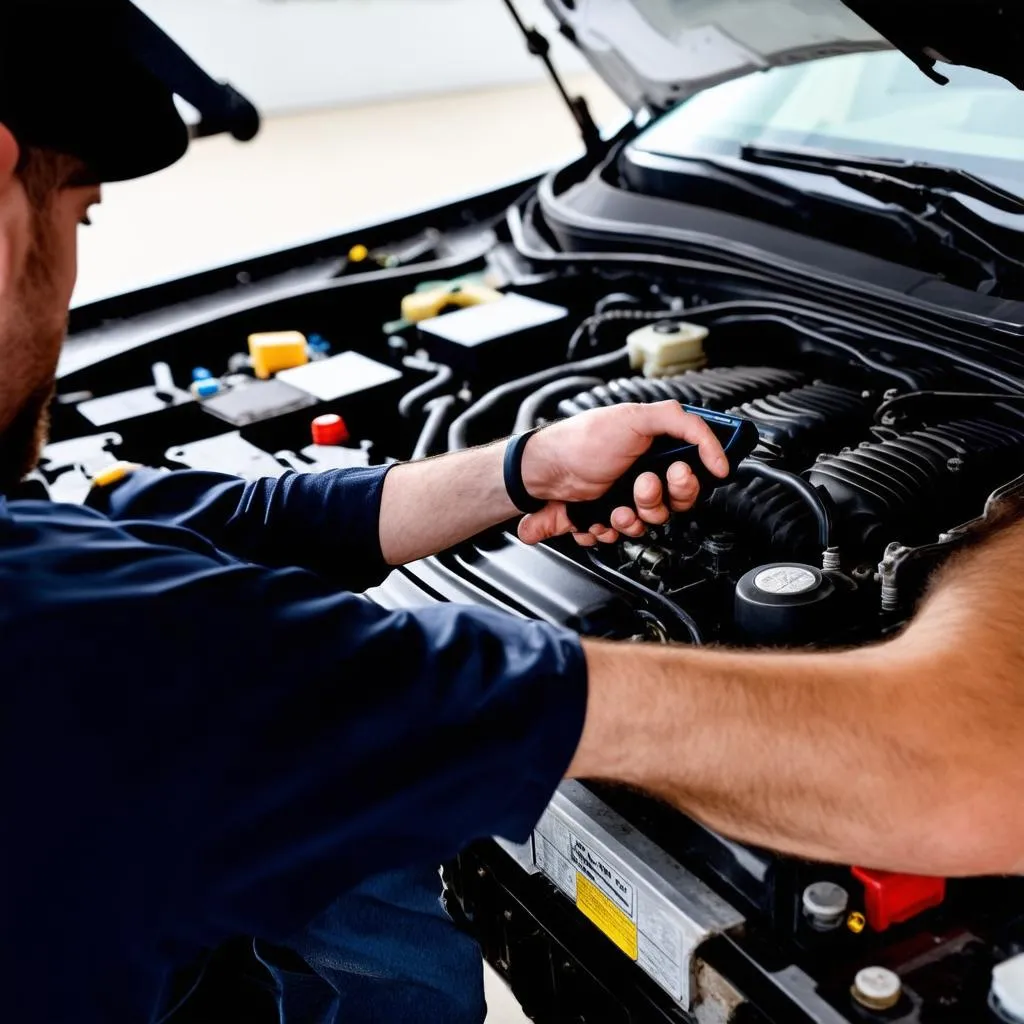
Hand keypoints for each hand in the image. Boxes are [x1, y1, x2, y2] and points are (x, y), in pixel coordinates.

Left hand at [516, 401, 728, 545]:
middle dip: (658, 499)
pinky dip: (612, 529)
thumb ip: (684, 424)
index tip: (679, 474)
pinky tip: (602, 516)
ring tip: (617, 505)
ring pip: (651, 522)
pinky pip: (624, 534)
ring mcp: (629, 497)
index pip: (694, 473)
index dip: (689, 481)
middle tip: (642, 485)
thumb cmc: (585, 439)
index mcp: (659, 448)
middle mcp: (647, 473)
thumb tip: (715, 451)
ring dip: (635, 517)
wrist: (547, 470)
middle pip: (675, 503)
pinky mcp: (611, 517)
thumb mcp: (637, 418)